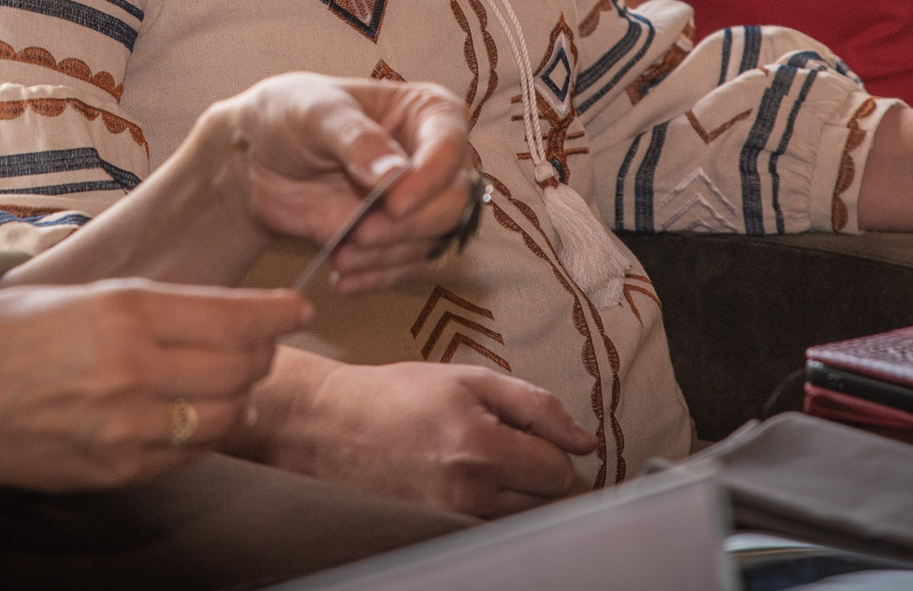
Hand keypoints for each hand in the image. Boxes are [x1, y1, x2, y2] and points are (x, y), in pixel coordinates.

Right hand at [0, 279, 310, 493]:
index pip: (235, 317)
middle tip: (262, 341)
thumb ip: (144, 301)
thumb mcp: (74, 293)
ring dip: (240, 396)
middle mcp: (135, 370)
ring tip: (229, 379)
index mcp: (125, 312)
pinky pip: (189, 453)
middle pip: (243, 367)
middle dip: (264, 352)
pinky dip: (203, 432)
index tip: (298, 306)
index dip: (278, 312)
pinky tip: (189, 413)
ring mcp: (128, 427)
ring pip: (227, 415)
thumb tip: (210, 304)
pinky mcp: (119, 469)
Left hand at [212, 72, 475, 294]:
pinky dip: (376, 277)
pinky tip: (343, 278)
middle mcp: (432, 159)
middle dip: (409, 226)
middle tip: (362, 234)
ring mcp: (417, 202)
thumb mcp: (316, 113)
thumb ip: (356, 140)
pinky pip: (404, 267)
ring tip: (342, 255)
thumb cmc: (291, 115)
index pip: (451, 146)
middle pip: (452, 202)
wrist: (257, 158)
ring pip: (430, 241)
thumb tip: (394, 174)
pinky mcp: (396, 237)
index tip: (394, 204)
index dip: (430, 179)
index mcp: (427, 113)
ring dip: (388, 255)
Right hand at [250, 353, 595, 517]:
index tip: (525, 432)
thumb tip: (585, 440)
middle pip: (543, 500)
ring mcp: (450, 520)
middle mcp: (469, 493)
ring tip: (474, 460)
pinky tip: (459, 481)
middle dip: (532, 471)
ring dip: (511, 492)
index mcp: (482, 447)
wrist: (328, 427)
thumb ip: (535, 405)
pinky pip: (486, 528)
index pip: (557, 470)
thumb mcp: (469, 379)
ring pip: (518, 518)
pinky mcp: (435, 533)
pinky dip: (484, 507)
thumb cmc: (397, 395)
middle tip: (497, 442)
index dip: (550, 447)